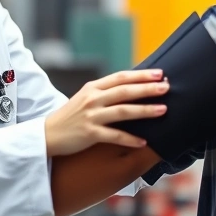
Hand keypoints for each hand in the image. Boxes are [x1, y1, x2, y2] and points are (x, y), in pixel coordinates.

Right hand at [44, 70, 167, 156]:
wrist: (48, 134)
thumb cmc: (71, 116)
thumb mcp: (86, 98)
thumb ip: (105, 92)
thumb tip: (132, 88)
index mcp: (93, 88)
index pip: (121, 77)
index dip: (141, 75)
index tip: (159, 74)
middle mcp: (92, 99)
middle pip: (125, 91)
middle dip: (147, 89)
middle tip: (166, 87)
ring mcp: (91, 116)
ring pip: (123, 111)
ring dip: (145, 110)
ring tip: (163, 110)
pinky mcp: (89, 134)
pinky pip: (114, 136)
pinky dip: (130, 139)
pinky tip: (144, 142)